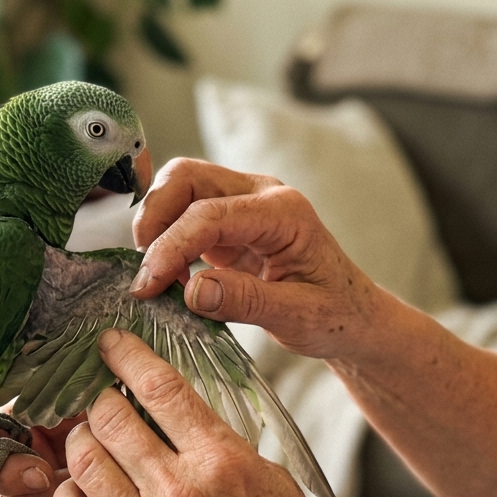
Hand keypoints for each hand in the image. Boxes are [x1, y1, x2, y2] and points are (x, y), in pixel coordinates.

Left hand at [52, 329, 360, 496]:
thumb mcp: (271, 481)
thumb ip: (219, 443)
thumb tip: (172, 407)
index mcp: (224, 462)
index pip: (161, 388)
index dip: (127, 356)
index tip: (110, 343)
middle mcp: (181, 495)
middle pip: (110, 419)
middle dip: (99, 398)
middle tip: (100, 397)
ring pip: (83, 462)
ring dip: (81, 441)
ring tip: (90, 440)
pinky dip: (68, 494)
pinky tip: (81, 488)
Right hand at [130, 158, 383, 359]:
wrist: (352, 317)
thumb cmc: (334, 315)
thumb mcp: (297, 318)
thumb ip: (246, 302)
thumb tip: (193, 291)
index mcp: (284, 212)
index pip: (209, 214)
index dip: (171, 247)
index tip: (148, 285)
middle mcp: (261, 195)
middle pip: (187, 177)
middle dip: (154, 219)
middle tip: (145, 273)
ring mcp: (243, 203)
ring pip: (179, 188)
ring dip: (155, 225)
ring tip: (156, 277)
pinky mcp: (228, 222)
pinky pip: (183, 213)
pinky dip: (165, 238)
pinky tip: (169, 277)